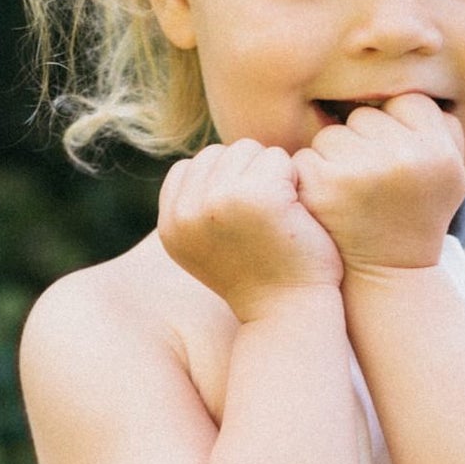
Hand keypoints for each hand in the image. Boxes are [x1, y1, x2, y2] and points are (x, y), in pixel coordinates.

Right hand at [158, 140, 343, 323]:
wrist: (290, 314)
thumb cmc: (259, 278)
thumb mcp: (208, 246)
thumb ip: (196, 206)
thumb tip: (203, 161)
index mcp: (170, 225)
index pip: (190, 167)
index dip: (223, 186)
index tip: (241, 224)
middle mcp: (187, 213)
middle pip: (219, 153)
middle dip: (246, 176)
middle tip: (263, 223)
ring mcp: (221, 202)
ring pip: (249, 150)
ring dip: (271, 176)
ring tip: (276, 219)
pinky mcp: (258, 195)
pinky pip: (278, 159)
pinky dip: (293, 181)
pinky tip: (294, 216)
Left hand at [293, 95, 464, 275]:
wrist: (388, 276)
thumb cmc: (416, 215)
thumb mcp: (450, 173)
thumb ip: (442, 126)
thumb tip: (424, 72)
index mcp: (438, 151)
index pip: (406, 103)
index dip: (399, 130)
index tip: (400, 166)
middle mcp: (404, 158)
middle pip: (366, 115)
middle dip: (364, 142)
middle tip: (374, 186)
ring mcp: (362, 172)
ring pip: (333, 134)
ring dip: (335, 158)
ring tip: (353, 195)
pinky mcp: (325, 186)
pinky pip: (307, 156)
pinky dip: (312, 176)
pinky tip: (330, 203)